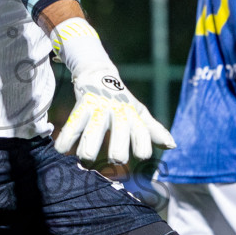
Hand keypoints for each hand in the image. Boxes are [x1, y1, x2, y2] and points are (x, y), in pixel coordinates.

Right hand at [56, 68, 174, 165]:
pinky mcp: (80, 106)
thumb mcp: (140, 113)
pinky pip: (72, 126)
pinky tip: (62, 150)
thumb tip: (172, 145)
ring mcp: (98, 110)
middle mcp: (117, 114)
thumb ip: (154, 131)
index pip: (143, 136)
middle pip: (120, 136)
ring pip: (93, 133)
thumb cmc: (123, 101)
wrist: (99, 74)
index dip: (142, 148)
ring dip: (89, 149)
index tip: (140, 157)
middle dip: (117, 152)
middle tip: (113, 159)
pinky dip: (66, 140)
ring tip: (86, 158)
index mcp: (134, 117)